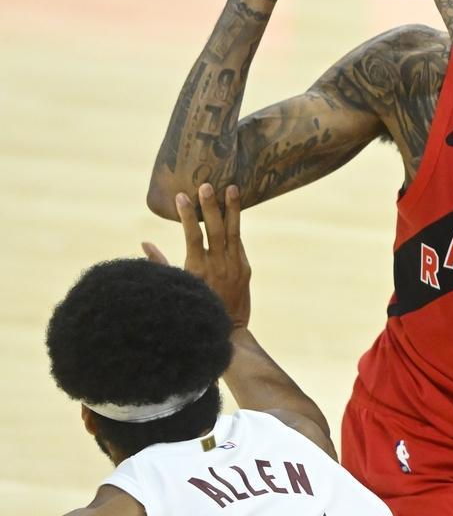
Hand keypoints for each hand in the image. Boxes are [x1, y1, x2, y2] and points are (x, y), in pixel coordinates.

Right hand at [142, 184, 250, 328]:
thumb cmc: (196, 307)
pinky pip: (239, 243)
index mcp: (197, 269)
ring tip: (232, 188)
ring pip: (233, 233)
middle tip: (207, 185)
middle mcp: (217, 266)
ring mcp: (234, 266)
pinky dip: (236, 226)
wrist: (227, 330)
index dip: (187, 216)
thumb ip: (160, 264)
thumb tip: (144, 244)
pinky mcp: (245, 269)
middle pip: (214, 231)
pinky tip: (234, 209)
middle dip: (210, 207)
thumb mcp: (176, 286)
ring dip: (232, 209)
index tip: (181, 196)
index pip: (192, 236)